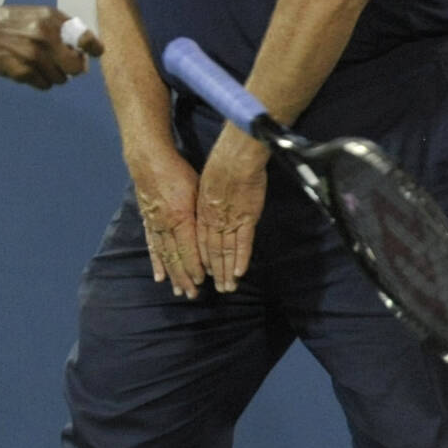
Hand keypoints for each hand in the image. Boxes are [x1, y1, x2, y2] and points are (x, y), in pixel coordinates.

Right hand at [0, 4, 95, 88]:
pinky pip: (45, 85)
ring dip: (54, 75)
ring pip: (61, 79)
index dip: (93, 48)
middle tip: (65, 64)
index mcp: (52, 21)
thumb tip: (84, 49)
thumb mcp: (41, 15)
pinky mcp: (23, 72)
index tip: (95, 52)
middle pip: (76, 67)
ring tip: (40, 64)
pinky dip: (40, 80)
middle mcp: (45, 38)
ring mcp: (34, 57)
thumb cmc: (15, 22)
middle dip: (73, 68)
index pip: (84, 38)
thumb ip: (63, 27)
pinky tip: (29, 70)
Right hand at [129, 147, 206, 299]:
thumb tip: (210, 236)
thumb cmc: (178, 172)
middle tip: (192, 295)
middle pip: (176, 257)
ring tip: (176, 290)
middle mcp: (166, 226)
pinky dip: (156, 263)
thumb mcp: (196, 191)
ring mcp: (155, 226)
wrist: (148, 161)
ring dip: (171, 275)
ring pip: (164, 256)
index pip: (189, 249)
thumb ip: (201, 215)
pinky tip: (159, 275)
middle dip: (185, 277)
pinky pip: (152, 247)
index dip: (196, 267)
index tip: (203, 281)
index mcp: (181, 218)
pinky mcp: (148, 223)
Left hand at [192, 128, 268, 293]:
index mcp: (202, 213)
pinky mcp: (246, 219)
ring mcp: (229, 221)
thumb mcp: (205, 186)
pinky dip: (241, 259)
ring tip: (227, 288)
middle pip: (212, 251)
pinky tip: (239, 273)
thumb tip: (209, 211)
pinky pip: (243, 243)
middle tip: (216, 288)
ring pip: (226, 251)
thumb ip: (207, 203)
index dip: (201, 259)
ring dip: (226, 271)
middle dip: (213, 271)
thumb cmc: (220, 166)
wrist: (234, 159)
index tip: (202, 273)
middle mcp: (213, 221)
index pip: (200, 242)